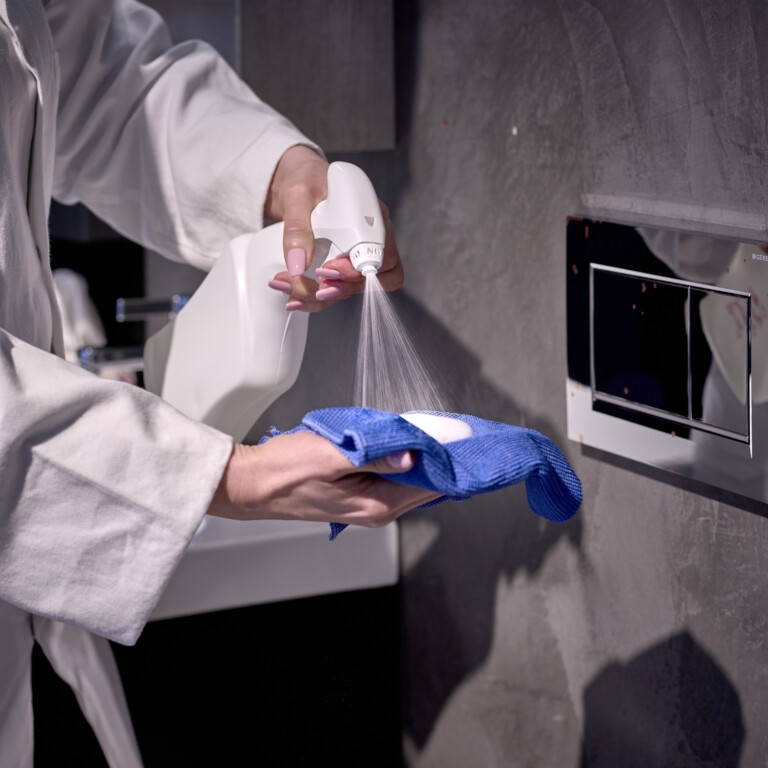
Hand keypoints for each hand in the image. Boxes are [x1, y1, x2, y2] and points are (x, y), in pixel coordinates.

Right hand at [208, 432, 438, 526]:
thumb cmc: (284, 472)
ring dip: (420, 457)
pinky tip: (400, 442)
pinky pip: (393, 477)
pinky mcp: (359, 494)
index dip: (448, 461)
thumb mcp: (331, 456)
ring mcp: (369, 503)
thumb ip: (374, 456)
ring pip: (410, 480)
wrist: (253, 484)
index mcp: (375, 505)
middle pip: (425, 484)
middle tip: (451, 429)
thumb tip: (411, 455)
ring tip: (429, 431)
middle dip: (439, 458)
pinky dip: (402, 460)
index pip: (430, 485)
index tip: (462, 439)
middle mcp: (377, 509)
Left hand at [264, 145, 403, 312]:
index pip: (383, 256)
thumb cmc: (306, 179)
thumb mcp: (298, 195)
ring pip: (350, 291)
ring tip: (288, 287)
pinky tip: (293, 297)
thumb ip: (297, 228)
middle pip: (371, 282)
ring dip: (318, 297)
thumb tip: (297, 266)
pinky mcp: (341, 267)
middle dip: (336, 289)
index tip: (328, 269)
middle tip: (305, 284)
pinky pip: (335, 291)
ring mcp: (356, 256)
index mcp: (372, 216)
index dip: (357, 270)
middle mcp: (371, 239)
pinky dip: (313, 299)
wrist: (296, 184)